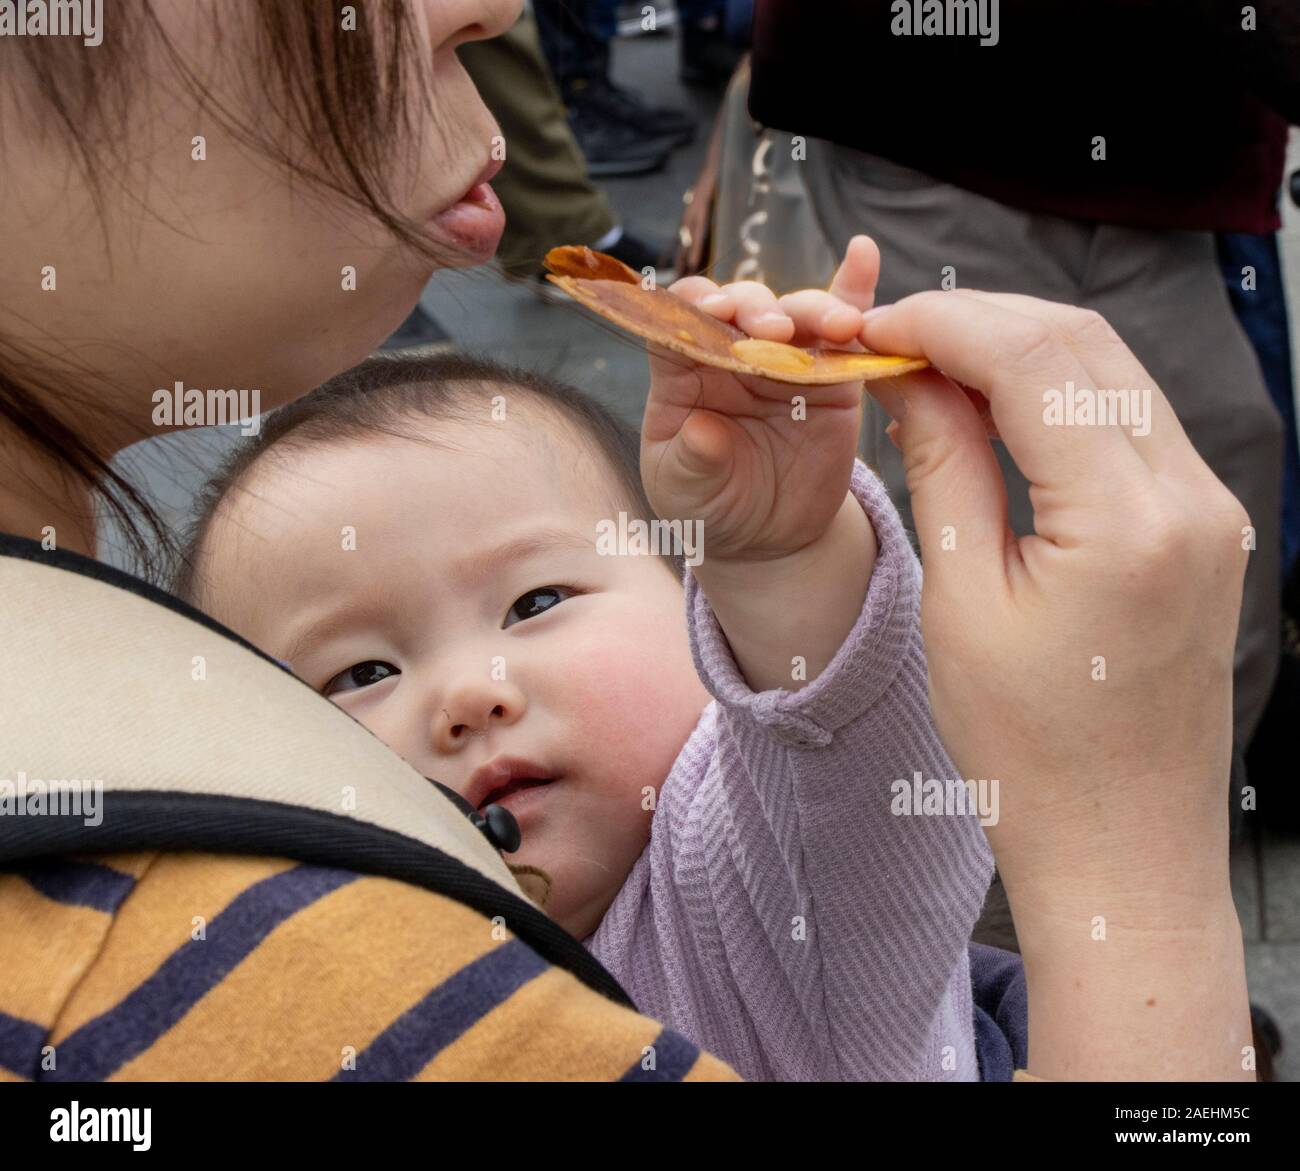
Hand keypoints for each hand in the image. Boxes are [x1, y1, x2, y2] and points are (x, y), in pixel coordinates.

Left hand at [641, 237, 882, 690]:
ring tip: (835, 327)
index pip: (679, 316)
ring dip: (814, 310)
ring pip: (798, 313)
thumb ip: (691, 461)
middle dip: (758, 308)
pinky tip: (863, 254)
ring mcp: (786, 356)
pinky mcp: (833, 373)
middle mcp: (733, 350)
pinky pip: (846, 325)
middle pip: (744, 306)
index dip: (693, 304)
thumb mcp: (686, 491)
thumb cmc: (711, 504)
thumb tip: (701, 433)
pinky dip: (855, 288)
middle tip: (774, 331)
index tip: (711, 310)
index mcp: (683, 368)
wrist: (769, 537)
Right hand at [861, 290, 1250, 1078]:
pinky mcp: (1204, 525)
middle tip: (896, 341)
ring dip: (1021, 351)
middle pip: (1083, 343)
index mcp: (1124, 520)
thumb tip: (915, 377)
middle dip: (981, 322)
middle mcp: (1189, 497)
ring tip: (935, 371)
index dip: (945, 323)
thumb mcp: (961, 603)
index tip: (877, 328)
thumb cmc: (1029, 751)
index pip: (1034, 357)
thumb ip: (944, 468)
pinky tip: (998, 410)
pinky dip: (1060, 396)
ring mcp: (1209, 509)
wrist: (1122, 844)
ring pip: (1112, 370)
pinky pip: (1132, 421)